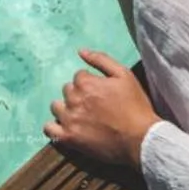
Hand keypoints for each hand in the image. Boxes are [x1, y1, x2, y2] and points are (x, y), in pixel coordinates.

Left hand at [45, 50, 157, 168]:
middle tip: (95, 105)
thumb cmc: (135, 106)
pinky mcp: (68, 137)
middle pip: (67, 90)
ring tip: (81, 115)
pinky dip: (54, 126)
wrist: (140, 138)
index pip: (79, 76)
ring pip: (56, 107)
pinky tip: (66, 126)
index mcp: (86, 83)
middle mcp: (73, 99)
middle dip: (79, 94)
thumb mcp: (125, 75)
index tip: (102, 93)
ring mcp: (69, 119)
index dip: (92, 83)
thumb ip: (101, 60)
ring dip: (66, 108)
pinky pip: (49, 129)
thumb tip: (81, 51)